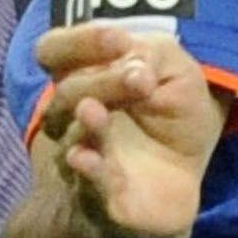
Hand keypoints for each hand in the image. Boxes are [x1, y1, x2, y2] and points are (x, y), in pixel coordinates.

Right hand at [31, 21, 225, 237]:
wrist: (184, 176)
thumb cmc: (170, 114)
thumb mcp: (175, 70)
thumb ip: (154, 55)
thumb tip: (134, 67)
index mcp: (84, 76)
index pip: (53, 51)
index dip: (78, 42)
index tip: (119, 40)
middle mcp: (72, 116)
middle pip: (67, 94)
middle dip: (102, 81)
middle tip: (139, 78)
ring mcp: (82, 157)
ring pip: (73, 138)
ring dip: (87, 123)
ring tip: (93, 111)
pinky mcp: (103, 197)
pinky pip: (90, 185)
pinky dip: (89, 171)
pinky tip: (86, 158)